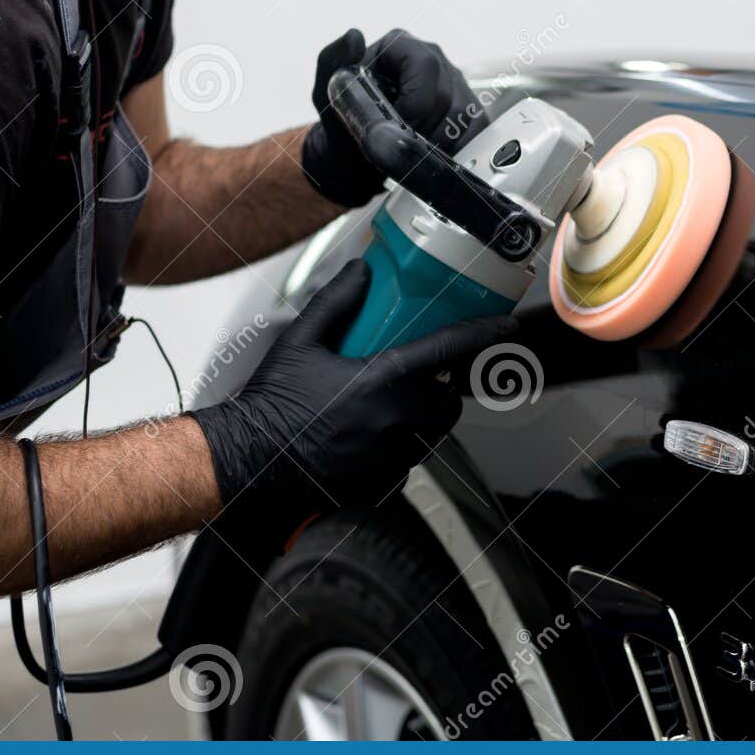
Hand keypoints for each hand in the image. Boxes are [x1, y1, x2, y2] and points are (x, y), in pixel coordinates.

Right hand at [190, 260, 514, 514]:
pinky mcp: (381, 482)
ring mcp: (391, 456)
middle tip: (419, 379)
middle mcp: (396, 421)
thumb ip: (337, 301)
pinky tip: (366, 437)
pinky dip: (398, 447)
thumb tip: (361, 271)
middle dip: (442, 390)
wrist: (249, 460)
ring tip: (387, 407)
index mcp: (383, 381)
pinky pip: (407, 460)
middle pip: (448, 402)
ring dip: (422, 418)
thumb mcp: (301, 340)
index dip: (483, 335)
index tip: (505, 327)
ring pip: (430, 434)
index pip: (449, 352)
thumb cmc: (272, 404)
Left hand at [301, 27, 485, 205]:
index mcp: (400, 46)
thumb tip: (353, 37)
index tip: (398, 123)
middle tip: (400, 139)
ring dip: (439, 140)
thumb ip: (332, 60)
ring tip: (413, 146)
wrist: (355, 154)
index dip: (415, 102)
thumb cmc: (342, 119)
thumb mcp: (327, 91)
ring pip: (464, 114)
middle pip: (446, 94)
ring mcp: (454, 83)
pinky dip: (457, 146)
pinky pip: (477, 128)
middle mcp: (432, 59)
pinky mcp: (468, 108)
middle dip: (424, 126)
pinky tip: (433, 151)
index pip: (425, 66)